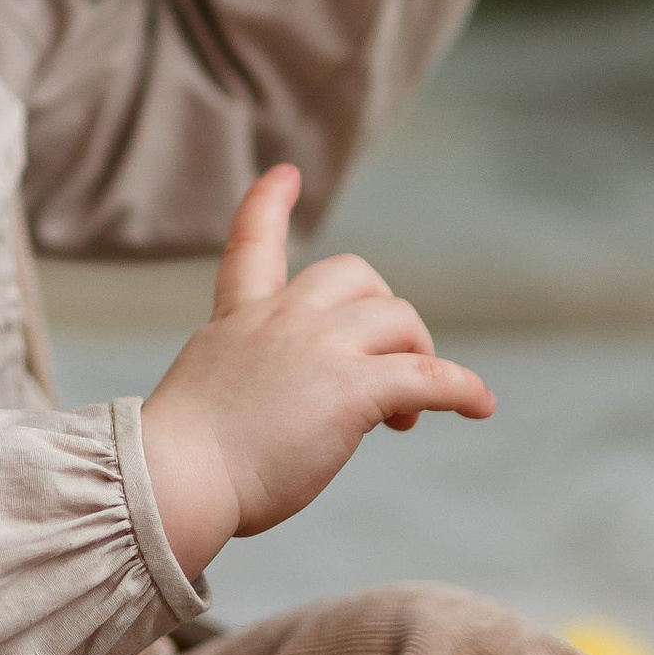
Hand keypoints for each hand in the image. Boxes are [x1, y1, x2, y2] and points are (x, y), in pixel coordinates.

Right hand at [140, 164, 493, 579]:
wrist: (174, 479)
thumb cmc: (183, 465)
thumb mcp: (214, 398)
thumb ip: (256, 384)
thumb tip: (303, 412)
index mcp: (239, 320)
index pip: (252, 246)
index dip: (268, 205)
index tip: (284, 175)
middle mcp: (281, 320)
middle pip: (355, 274)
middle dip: (383, 312)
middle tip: (383, 366)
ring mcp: (318, 347)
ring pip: (399, 319)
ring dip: (416, 356)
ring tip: (402, 418)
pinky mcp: (351, 388)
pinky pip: (429, 376)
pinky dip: (462, 388)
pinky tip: (479, 404)